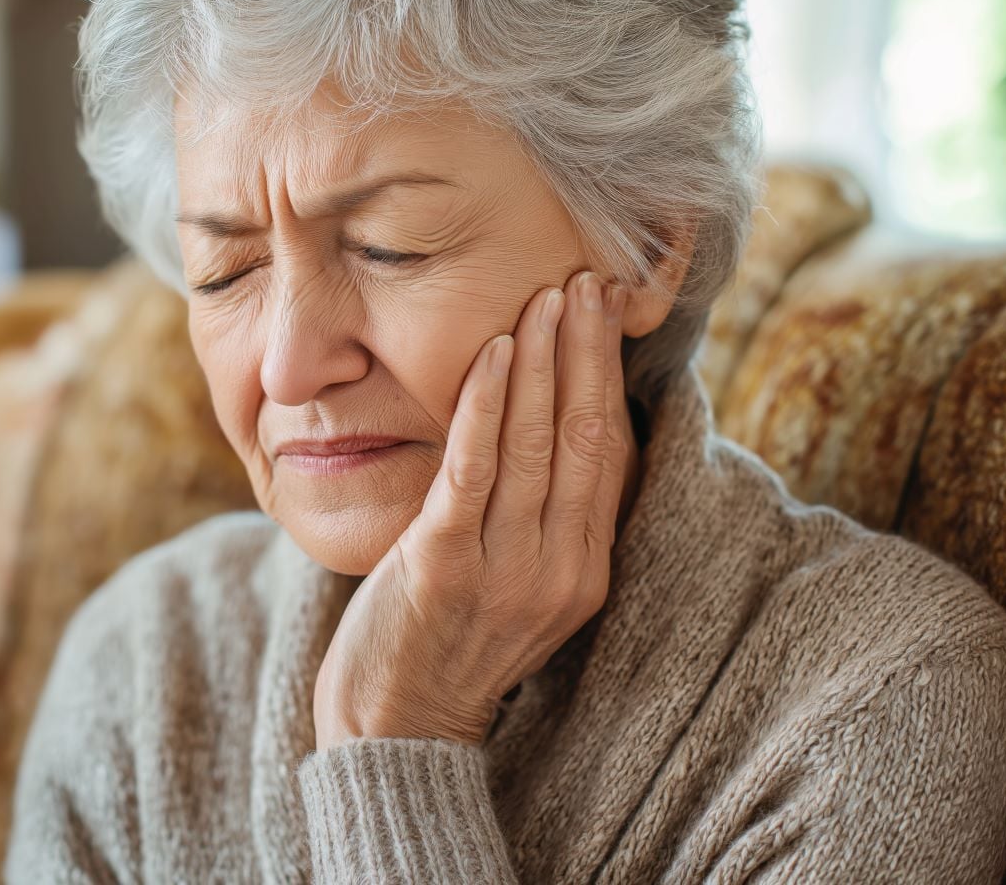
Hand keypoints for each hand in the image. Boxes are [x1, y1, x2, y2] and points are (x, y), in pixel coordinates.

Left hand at [312, 270, 636, 748]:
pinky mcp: (444, 565)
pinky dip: (487, 404)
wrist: (395, 724)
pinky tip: (495, 351)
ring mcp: (505, 569)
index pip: (610, 456)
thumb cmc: (448, 640)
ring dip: (543, 361)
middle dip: (588, 352)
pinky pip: (474, 468)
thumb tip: (550, 430)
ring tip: (548, 297)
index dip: (610, 378)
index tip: (608, 315)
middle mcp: (559, 570)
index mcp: (585, 572)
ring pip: (536, 443)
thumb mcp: (519, 586)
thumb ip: (545, 521)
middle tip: (589, 281)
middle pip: (585, 437)